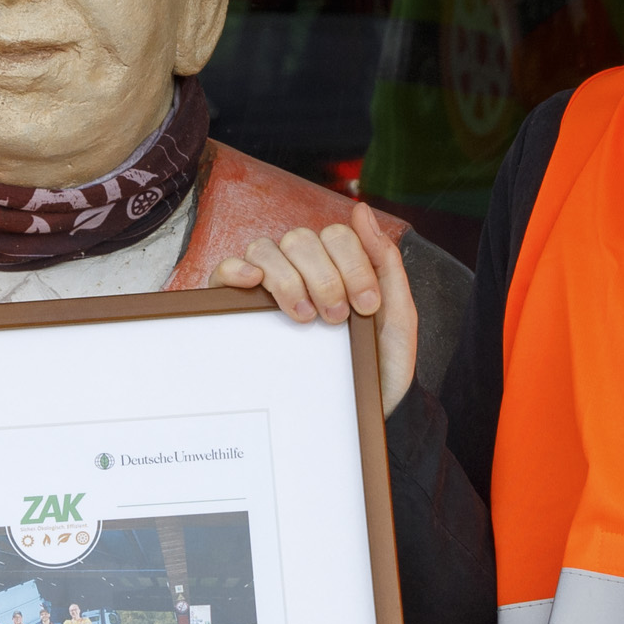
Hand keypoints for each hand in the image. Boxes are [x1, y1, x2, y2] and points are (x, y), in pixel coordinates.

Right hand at [214, 202, 418, 412]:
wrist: (359, 414)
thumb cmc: (376, 366)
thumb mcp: (396, 315)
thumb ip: (386, 262)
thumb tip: (361, 210)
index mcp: (339, 265)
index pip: (337, 235)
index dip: (352, 265)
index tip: (365, 307)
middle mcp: (302, 268)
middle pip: (302, 239)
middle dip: (324, 277)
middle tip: (335, 318)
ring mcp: (269, 285)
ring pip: (266, 249)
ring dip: (287, 279)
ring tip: (303, 318)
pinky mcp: (240, 306)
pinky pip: (227, 270)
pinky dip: (237, 269)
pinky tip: (253, 285)